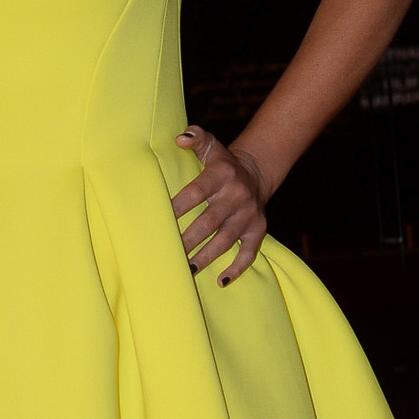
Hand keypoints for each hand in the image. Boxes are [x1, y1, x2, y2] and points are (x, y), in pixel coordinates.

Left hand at [171, 127, 268, 284]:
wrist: (257, 172)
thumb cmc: (222, 163)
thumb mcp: (211, 145)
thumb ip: (195, 138)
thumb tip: (180, 138)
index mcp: (222, 176)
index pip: (197, 192)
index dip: (178, 206)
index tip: (159, 219)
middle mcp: (237, 196)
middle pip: (210, 222)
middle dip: (189, 239)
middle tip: (169, 253)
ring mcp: (249, 215)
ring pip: (226, 240)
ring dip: (207, 257)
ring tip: (188, 270)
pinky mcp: (258, 229)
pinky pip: (249, 252)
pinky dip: (238, 268)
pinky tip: (221, 281)